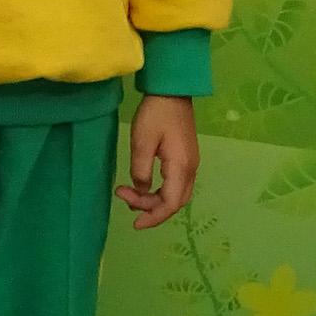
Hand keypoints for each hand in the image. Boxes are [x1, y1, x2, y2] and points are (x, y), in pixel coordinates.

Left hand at [118, 95, 199, 229]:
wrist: (172, 92)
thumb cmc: (156, 114)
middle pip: (175, 202)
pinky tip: (143, 186)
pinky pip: (176, 184)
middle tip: (125, 200)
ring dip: (154, 200)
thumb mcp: (142, 142)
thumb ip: (141, 170)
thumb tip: (140, 189)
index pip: (170, 203)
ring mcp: (190, 164)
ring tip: (129, 194)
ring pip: (176, 194)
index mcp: (181, 167)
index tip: (134, 223)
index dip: (153, 217)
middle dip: (151, 209)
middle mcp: (190, 169)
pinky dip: (160, 191)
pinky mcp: (186, 158)